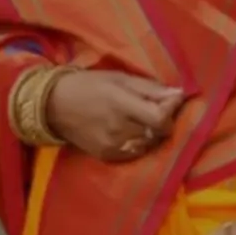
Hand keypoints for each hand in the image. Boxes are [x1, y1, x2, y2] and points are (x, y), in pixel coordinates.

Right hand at [46, 69, 184, 160]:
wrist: (56, 105)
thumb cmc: (91, 84)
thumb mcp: (120, 77)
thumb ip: (150, 88)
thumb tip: (179, 93)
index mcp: (121, 104)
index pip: (159, 118)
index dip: (172, 109)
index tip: (173, 98)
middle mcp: (118, 129)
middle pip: (158, 132)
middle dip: (165, 120)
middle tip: (159, 107)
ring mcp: (112, 146)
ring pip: (149, 144)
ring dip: (153, 132)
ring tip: (145, 118)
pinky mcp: (107, 156)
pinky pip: (136, 153)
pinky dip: (141, 142)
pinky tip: (133, 130)